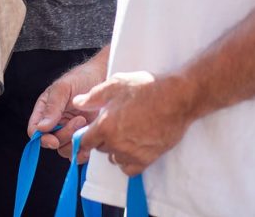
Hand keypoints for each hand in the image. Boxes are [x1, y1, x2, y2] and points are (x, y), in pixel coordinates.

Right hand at [27, 55, 107, 160]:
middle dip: (64, 135)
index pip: (34, 130)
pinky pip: (78, 150)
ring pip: (64, 148)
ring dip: (74, 141)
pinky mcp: (83, 135)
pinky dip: (83, 150)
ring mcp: (69, 130)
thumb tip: (41, 128)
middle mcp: (54, 122)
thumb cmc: (80, 78)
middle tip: (79, 120)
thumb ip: (52, 108)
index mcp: (44, 110)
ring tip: (85, 122)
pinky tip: (89, 140)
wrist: (102, 77)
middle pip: (50, 141)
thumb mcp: (63, 89)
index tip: (53, 140)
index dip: (41, 138)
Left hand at [76, 71, 195, 175]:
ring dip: (116, 150)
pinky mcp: (148, 159)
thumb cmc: (145, 88)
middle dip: (102, 139)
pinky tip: (133, 149)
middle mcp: (116, 143)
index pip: (85, 141)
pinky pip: (130, 169)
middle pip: (100, 148)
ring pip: (114, 158)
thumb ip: (93, 97)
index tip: (89, 133)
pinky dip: (128, 162)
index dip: (85, 136)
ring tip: (125, 135)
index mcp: (105, 126)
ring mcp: (132, 153)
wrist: (176, 98)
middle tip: (113, 125)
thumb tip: (77, 104)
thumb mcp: (115, 85)